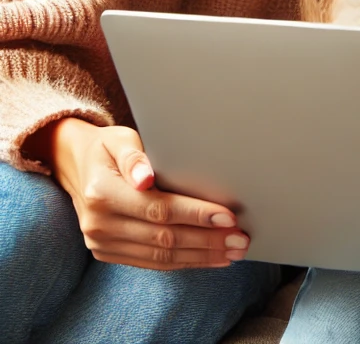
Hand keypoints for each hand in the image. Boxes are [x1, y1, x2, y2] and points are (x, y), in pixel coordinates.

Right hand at [50, 118, 249, 268]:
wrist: (76, 167)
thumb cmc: (108, 148)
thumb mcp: (119, 139)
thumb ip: (134, 155)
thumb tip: (145, 176)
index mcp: (103, 194)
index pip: (159, 209)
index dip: (196, 214)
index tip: (229, 217)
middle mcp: (100, 224)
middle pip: (164, 238)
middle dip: (207, 241)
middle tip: (241, 240)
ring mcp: (102, 243)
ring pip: (160, 257)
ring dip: (200, 256)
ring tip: (233, 252)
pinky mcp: (109, 253)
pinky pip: (152, 263)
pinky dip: (184, 262)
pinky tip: (210, 258)